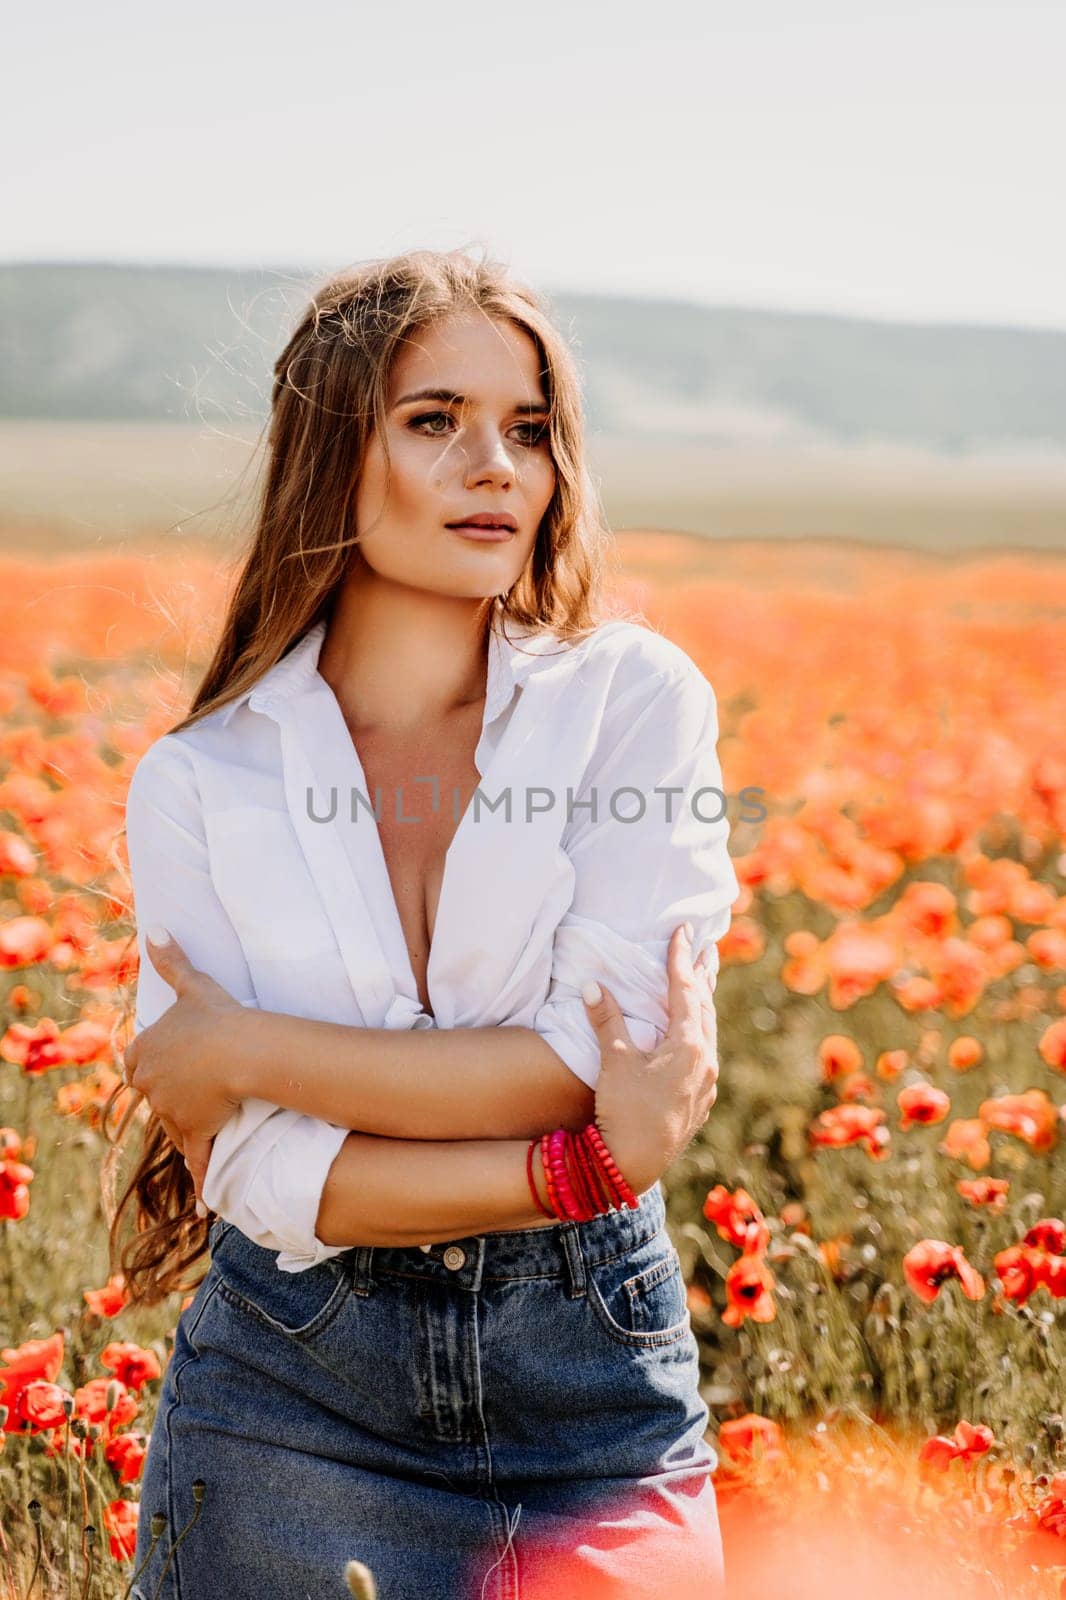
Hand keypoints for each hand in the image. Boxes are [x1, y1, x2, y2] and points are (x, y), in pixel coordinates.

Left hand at [122, 926, 245, 1203]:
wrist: (242, 1050)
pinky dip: (200, 1181)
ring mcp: (172, 1111)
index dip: (153, 1065)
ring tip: (209, 1130)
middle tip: (199, 1092)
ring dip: (189, 1130)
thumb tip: (155, 928)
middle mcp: (151, 1084)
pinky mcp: (195, 1131)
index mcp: (145, 1052)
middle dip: (173, 1097)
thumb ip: (172, 960)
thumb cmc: (218, 1017)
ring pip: (176, 1125)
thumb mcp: (193, 987)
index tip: (170, 1066)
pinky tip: (205, 1206)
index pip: (136, 1063)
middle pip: (156, 1096)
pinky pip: (196, 1159)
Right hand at [585, 922, 718, 1195]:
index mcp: (688, 1044)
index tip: (683, 930)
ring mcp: (706, 1083)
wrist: (634, 1164)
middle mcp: (705, 1060)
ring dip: (703, 1005)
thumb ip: (607, 1020)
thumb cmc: (625, 1110)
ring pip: (708, 1032)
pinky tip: (694, 1039)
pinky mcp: (700, 1101)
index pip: (685, 989)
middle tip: (704, 949)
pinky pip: (705, 1055)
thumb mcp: (614, 1061)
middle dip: (702, 977)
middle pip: (706, 1007)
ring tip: (702, 985)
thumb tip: (593, 984)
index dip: (680, 957)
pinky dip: (700, 1034)